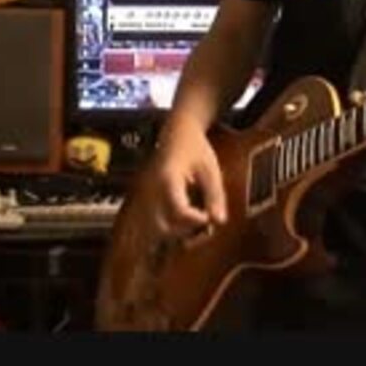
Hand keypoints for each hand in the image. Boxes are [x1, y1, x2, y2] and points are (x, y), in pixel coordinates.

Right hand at [145, 114, 226, 235]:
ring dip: (175, 234)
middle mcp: (152, 190)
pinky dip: (168, 229)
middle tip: (201, 222)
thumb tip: (218, 222)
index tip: (209, 218)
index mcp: (168, 180)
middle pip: (161, 227)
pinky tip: (184, 223)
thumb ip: (214, 195)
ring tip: (194, 223)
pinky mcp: (147, 200)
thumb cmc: (195, 148)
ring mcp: (147, 196)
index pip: (178, 211)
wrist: (177, 132)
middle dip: (184, 233)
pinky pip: (153, 223)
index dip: (196, 220)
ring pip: (154, 229)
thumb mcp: (210, 168)